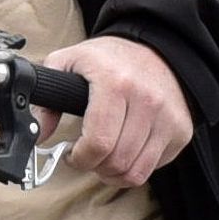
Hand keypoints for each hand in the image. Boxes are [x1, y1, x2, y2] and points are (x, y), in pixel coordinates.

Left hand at [44, 35, 190, 188]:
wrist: (158, 46)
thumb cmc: (109, 58)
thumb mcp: (69, 63)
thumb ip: (46, 99)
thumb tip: (37, 135)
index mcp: (115, 83)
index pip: (98, 143)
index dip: (79, 159)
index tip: (72, 154)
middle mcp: (146, 100)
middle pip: (116, 161)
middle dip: (94, 167)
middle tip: (88, 156)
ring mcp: (168, 117)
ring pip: (135, 172)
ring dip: (114, 173)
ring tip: (105, 157)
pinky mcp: (181, 130)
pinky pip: (153, 167)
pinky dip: (136, 166)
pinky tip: (126, 149)